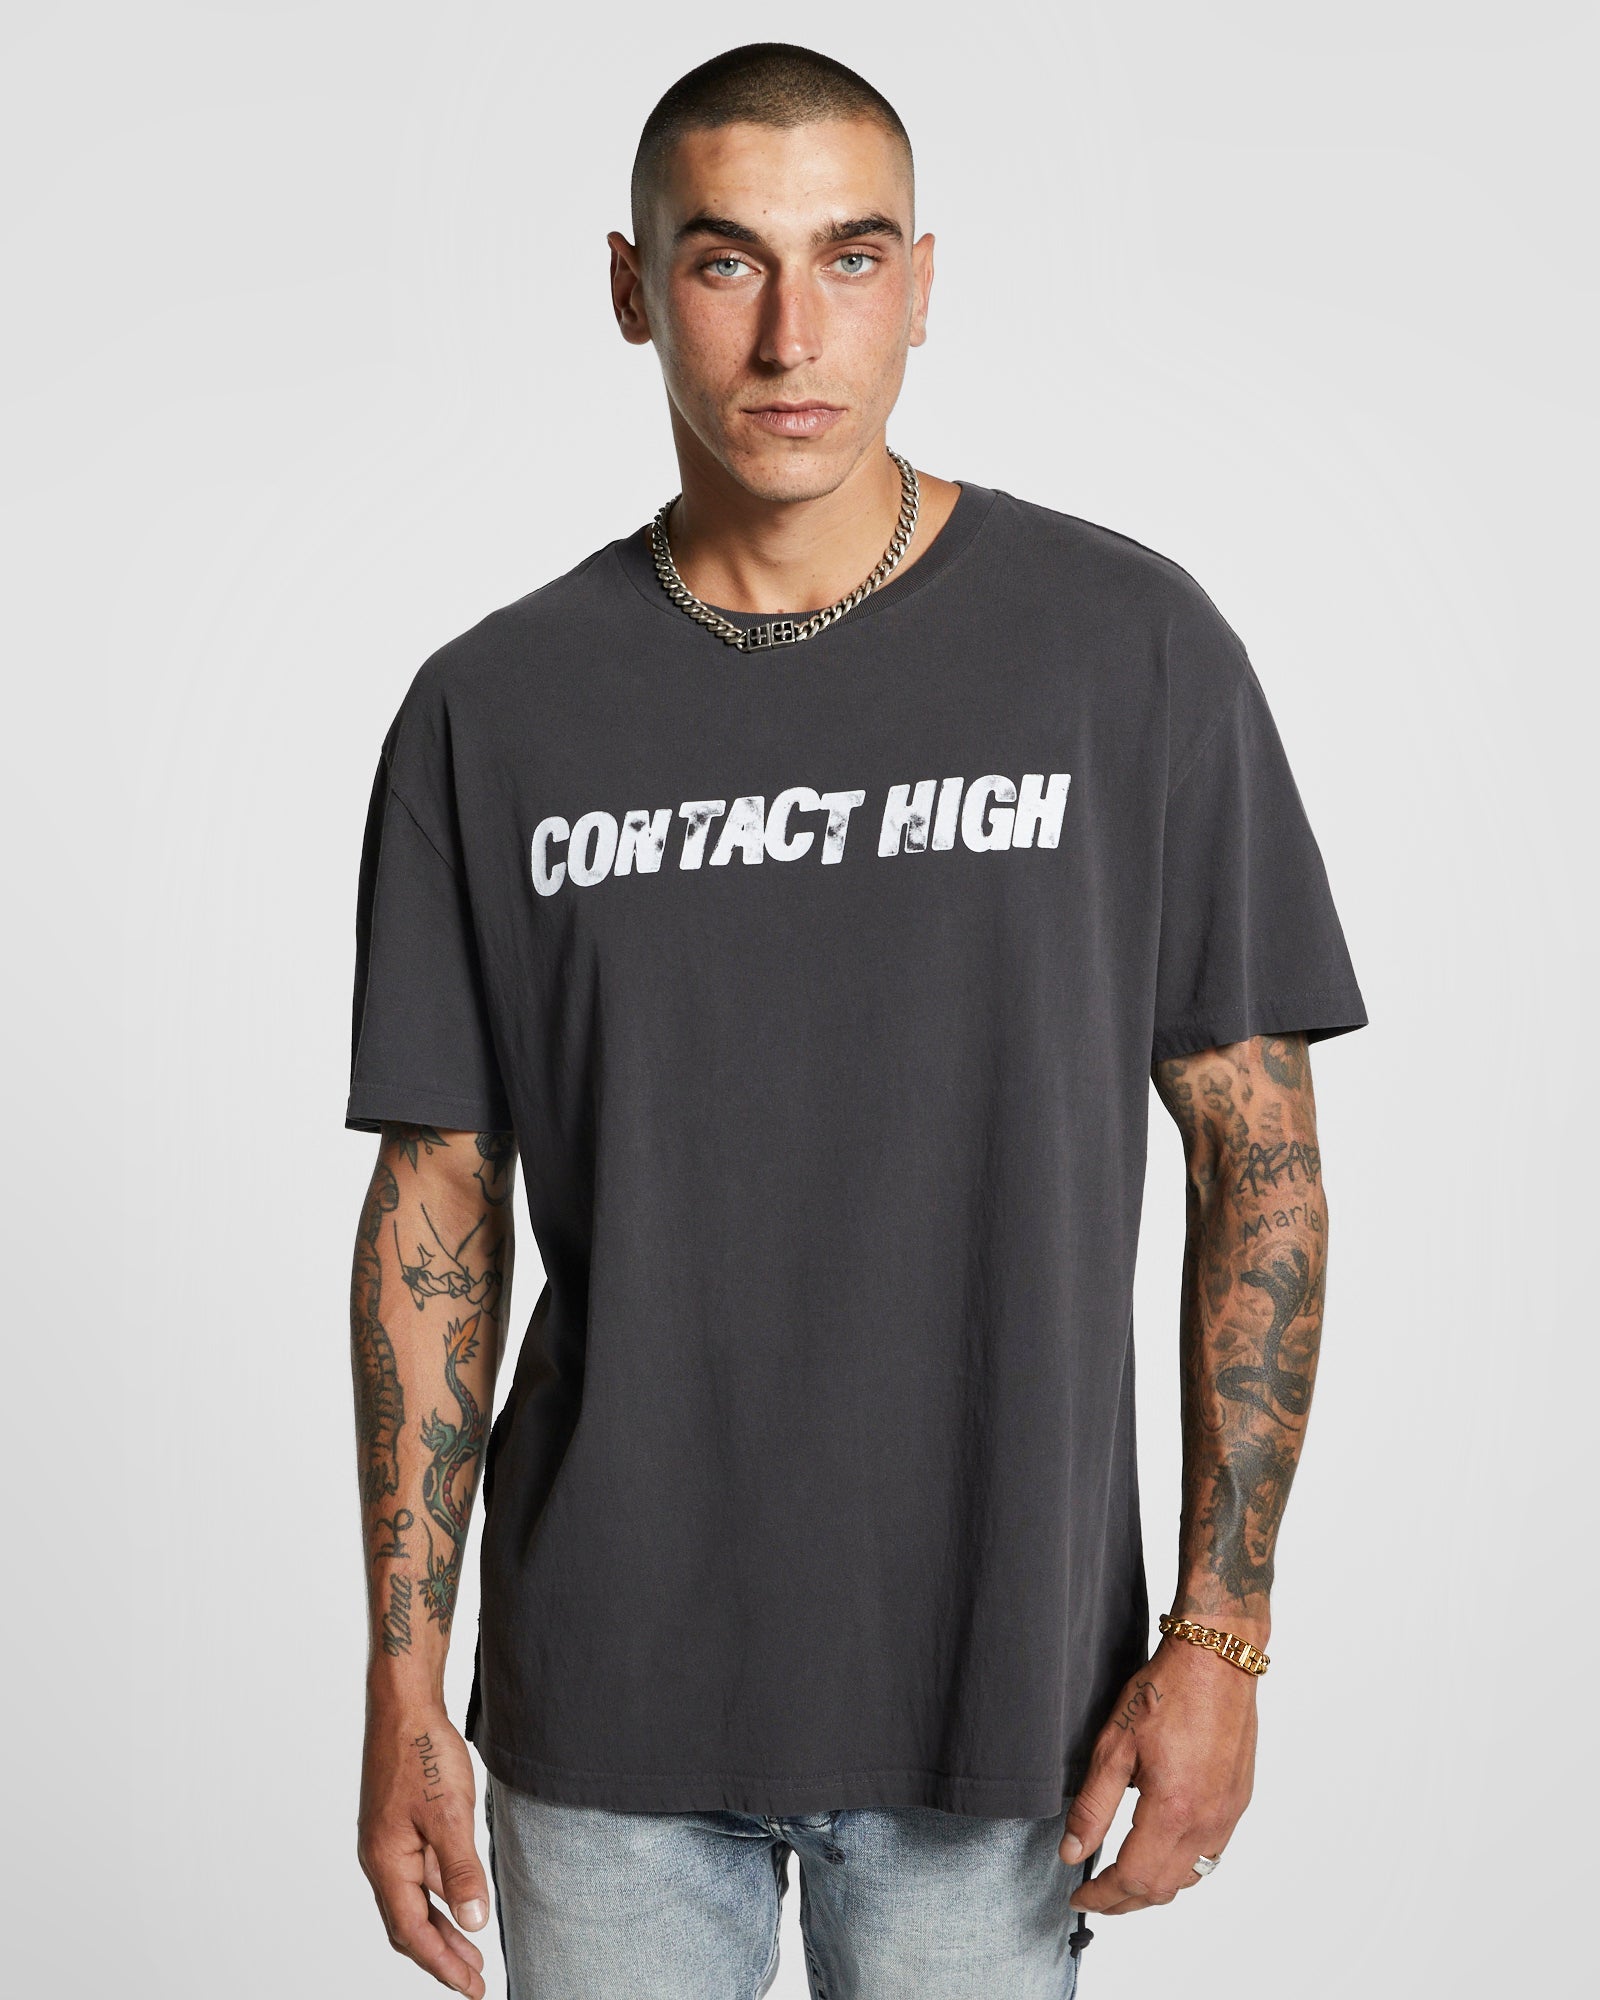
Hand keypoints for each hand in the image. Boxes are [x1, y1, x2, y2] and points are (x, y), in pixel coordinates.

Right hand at [358, 1701, 491, 1996]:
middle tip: (474, 1980)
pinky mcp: (399, 1826)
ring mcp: (389, 1843)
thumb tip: (473, 1922)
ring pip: (415, 1900)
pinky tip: (461, 1898)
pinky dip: (440, 1894)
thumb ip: (461, 1870)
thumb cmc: (422, 1753)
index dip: (443, 1965)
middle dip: (442, 1955)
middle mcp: (382, 1859)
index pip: (414, 1932)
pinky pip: (418, 1874)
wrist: (404, 1705)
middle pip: (410, 1924)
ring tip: (473, 1950)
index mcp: (388, 1863)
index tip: (472, 1987)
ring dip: (443, 1926)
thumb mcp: (450, 1814)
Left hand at [1059, 1636, 1257, 1913]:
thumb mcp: (1115, 1744)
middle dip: (1125, 1901)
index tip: (1078, 1897)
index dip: (1102, 1897)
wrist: (1217, 1659)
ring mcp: (1228, 1814)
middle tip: (1095, 1895)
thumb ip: (1093, 1805)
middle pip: (1162, 1888)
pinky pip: (1210, 1854)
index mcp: (1173, 1811)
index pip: (1133, 1880)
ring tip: (1123, 1880)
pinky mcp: (1237, 1800)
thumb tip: (1072, 1852)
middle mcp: (1207, 1822)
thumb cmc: (1166, 1690)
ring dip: (1155, 1887)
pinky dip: (1182, 1867)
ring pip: (1190, 1877)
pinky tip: (1162, 1852)